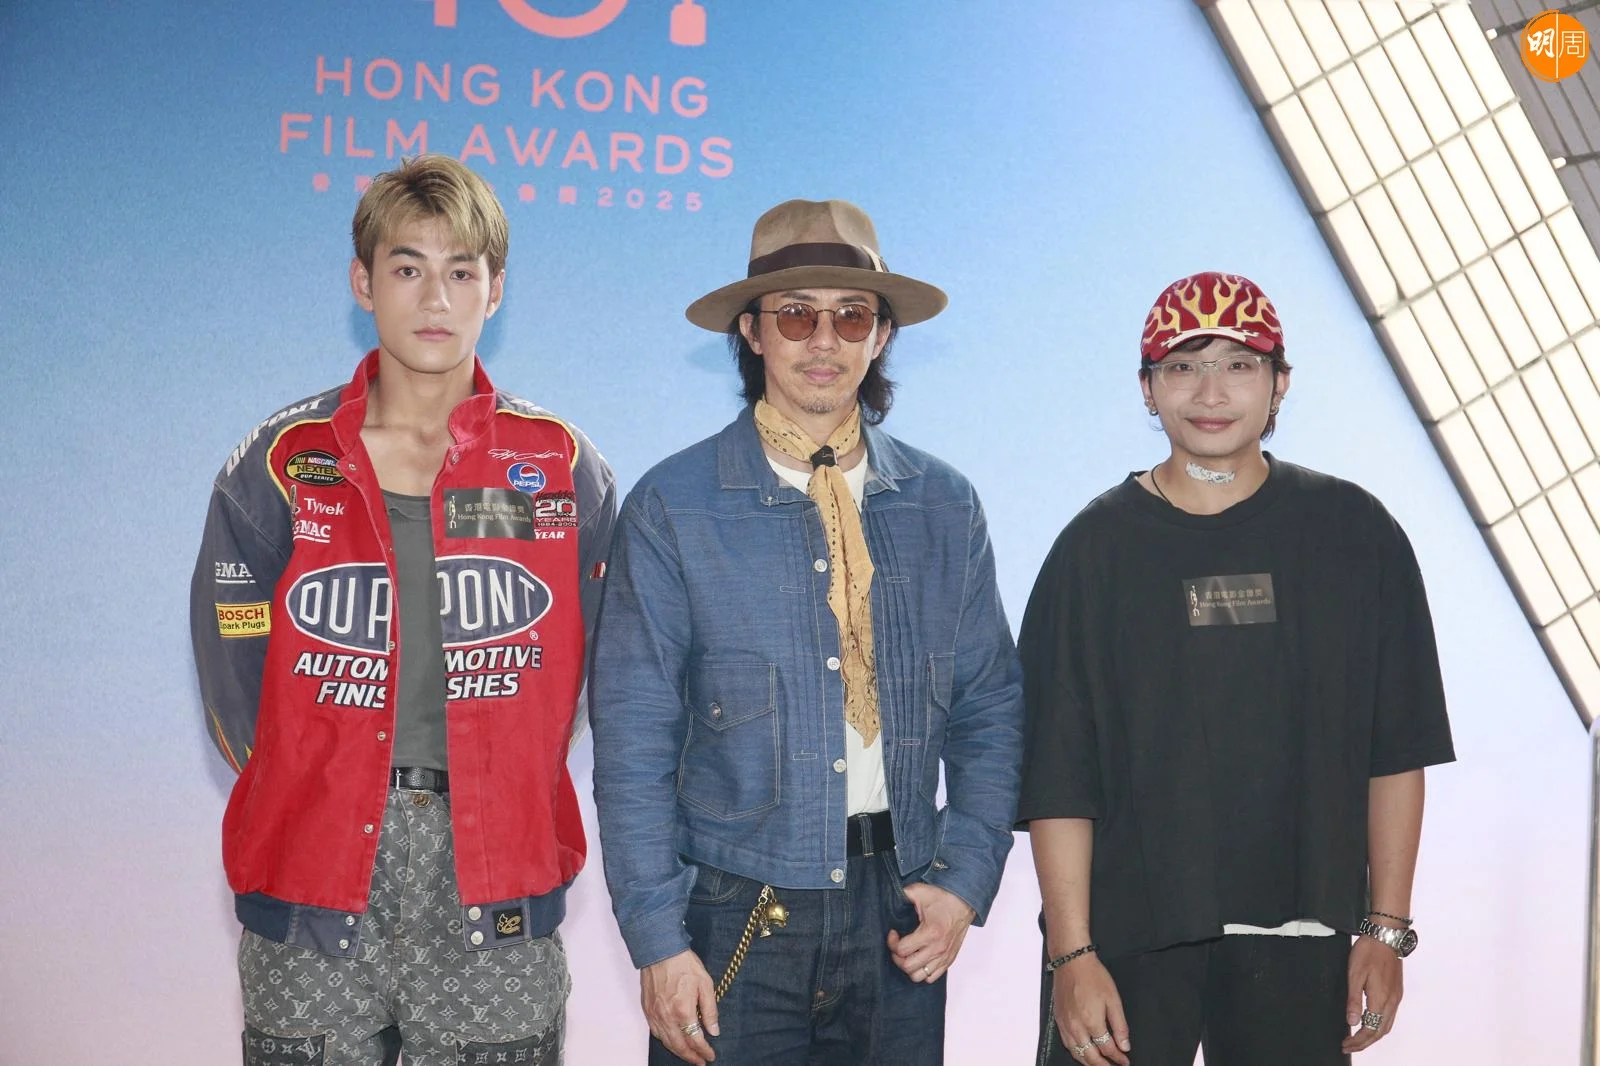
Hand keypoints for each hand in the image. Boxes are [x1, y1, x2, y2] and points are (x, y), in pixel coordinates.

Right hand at [641, 949, 718, 1064]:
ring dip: (678, 1052)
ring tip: (689, 1055)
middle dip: (691, 1057)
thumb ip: (710, 1010)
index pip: (695, 1040)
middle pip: (679, 1046)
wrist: (660, 951)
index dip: (704, 1051)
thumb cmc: (684, 964)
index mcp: (683, 1011)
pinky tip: (672, 1041)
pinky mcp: (647, 1010)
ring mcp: (655, 1014)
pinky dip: (665, 1041)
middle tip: (701, 1062)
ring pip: (666, 1042)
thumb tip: (714, 1030)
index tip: (711, 1055)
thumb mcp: (705, 984)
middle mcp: (666, 1016)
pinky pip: (656, 1032)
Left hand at [885, 882, 974, 982]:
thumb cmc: (943, 898)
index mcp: (930, 933)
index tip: (893, 933)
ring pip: (919, 976)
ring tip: (907, 954)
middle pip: (908, 967)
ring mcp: (944, 957)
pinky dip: (922, 971)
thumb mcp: (919, 891)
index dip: (892, 942)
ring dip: (909, 966)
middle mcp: (938, 948)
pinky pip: (932, 977)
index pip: (902, 950)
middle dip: (897, 957)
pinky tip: (919, 958)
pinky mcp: (949, 960)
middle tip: (897, 945)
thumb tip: (890, 896)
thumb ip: (902, 894)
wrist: (965, 902)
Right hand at [1052, 954, 1129, 1065]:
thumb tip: (1124, 1046)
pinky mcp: (1058, 1020)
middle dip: (1104, 1065)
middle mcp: (1076, 1027)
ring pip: (1077, 1053)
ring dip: (1089, 1062)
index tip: (1125, 1060)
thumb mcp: (1113, 1000)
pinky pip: (1067, 1044)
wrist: (1071, 962)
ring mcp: (1065, 1025)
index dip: (1118, 1058)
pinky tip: (1082, 1052)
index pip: (1107, 1049)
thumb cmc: (1093, 976)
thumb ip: (1120, 1026)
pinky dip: (1076, 1052)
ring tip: (1099, 1064)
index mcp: (1092, 1022)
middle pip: (1091, 1057)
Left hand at [1342, 934, 1402, 1053]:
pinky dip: (1379, 1025)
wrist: (1386, 936)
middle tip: (1349, 1045)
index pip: (1370, 1029)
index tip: (1345, 1044)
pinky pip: (1390, 1016)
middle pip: (1380, 1032)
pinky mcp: (1397, 992)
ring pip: (1387, 1025)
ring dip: (1373, 1035)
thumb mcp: (1354, 974)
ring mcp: (1396, 997)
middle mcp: (1392, 1002)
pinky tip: (1369, 1022)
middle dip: (1364, 1042)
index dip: (1357, 1040)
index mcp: (1381, 999)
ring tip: (1357, 1038)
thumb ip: (1353, 1000)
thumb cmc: (1368, 952)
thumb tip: (1352, 1021)